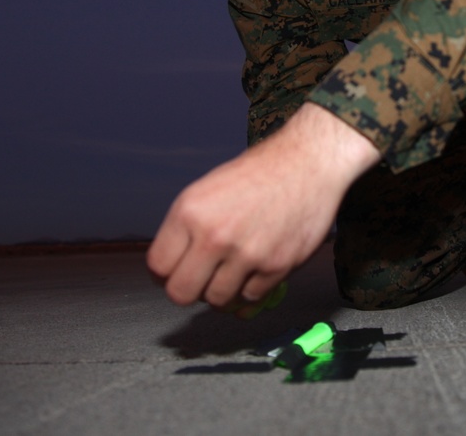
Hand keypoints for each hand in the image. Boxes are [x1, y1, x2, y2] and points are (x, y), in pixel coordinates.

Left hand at [147, 103, 380, 309]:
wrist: (308, 163)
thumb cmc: (259, 173)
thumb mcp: (208, 189)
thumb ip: (187, 227)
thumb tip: (172, 265)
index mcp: (190, 211)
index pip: (157, 266)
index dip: (165, 272)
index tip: (176, 271)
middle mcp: (215, 235)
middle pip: (181, 293)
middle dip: (189, 290)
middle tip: (201, 279)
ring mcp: (247, 254)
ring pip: (217, 300)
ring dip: (222, 291)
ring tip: (232, 271)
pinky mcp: (276, 266)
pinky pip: (250, 297)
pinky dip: (251, 287)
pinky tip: (255, 267)